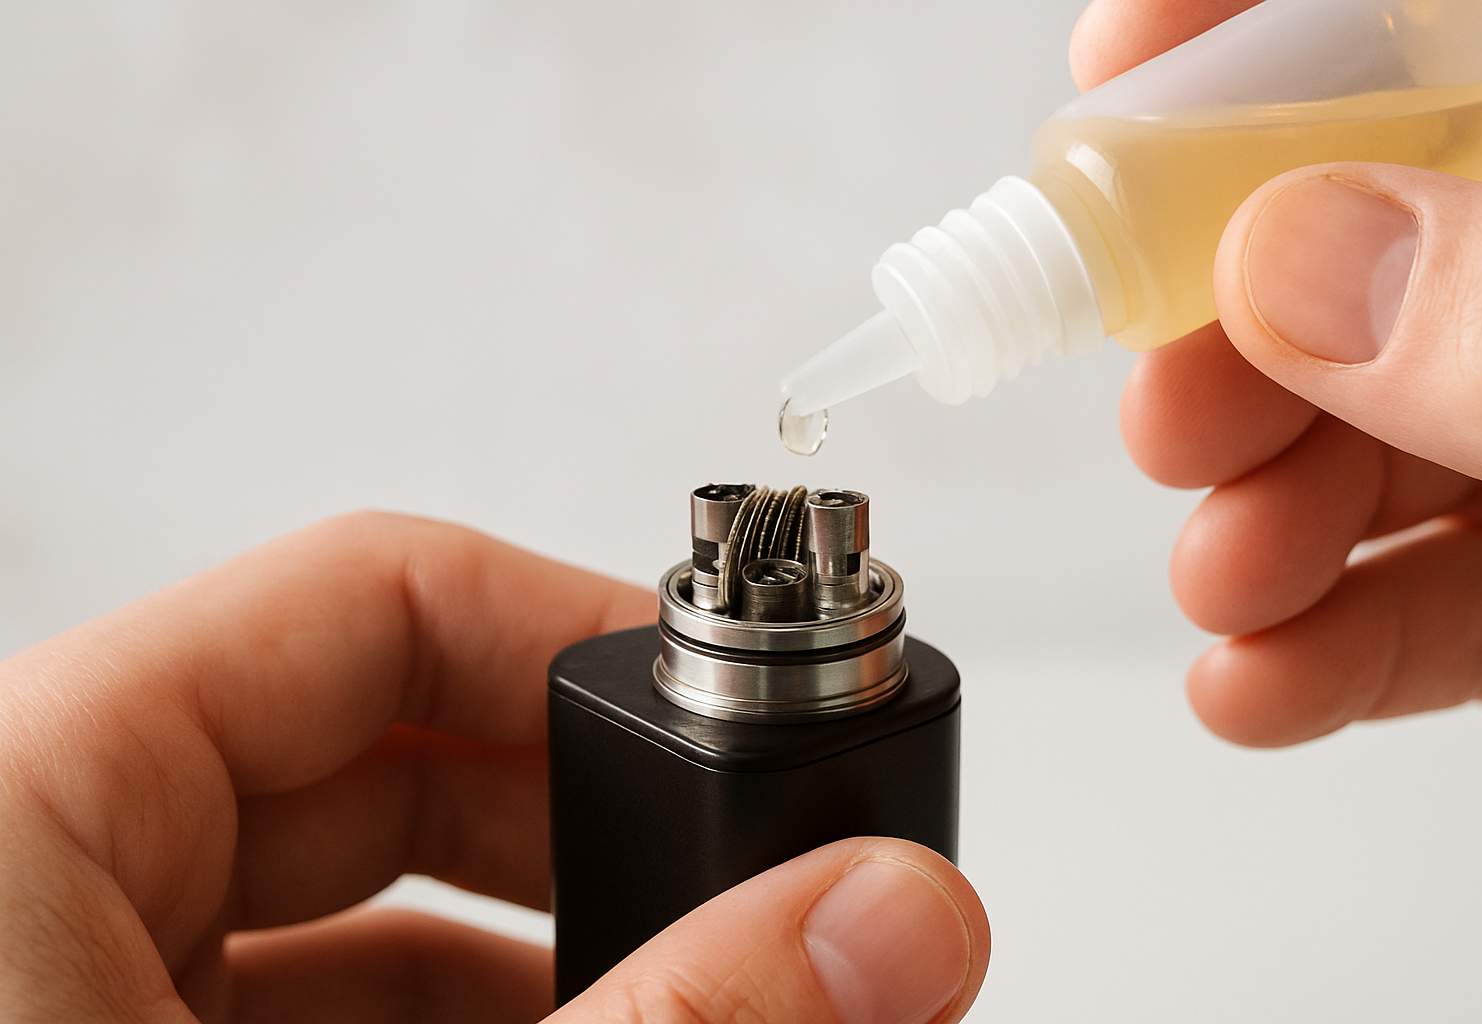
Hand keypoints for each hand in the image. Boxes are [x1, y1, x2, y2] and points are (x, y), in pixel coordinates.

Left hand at [0, 512, 987, 1022]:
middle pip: (375, 744)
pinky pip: (299, 989)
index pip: (363, 595)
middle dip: (595, 813)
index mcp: (18, 807)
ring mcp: (64, 973)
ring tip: (705, 979)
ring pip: (352, 893)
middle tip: (747, 871)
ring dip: (548, 938)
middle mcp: (31, 868)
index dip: (580, 626)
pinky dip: (461, 1011)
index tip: (731, 699)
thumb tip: (891, 917)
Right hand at [1074, 0, 1481, 745]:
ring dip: (1258, 518)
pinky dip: (1324, 655)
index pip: (1426, 36)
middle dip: (1227, 339)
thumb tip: (1293, 258)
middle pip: (1349, 250)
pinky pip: (1423, 607)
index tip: (1122, 66)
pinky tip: (1255, 684)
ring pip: (1363, 441)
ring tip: (1223, 576)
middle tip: (1169, 411)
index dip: (1252, 36)